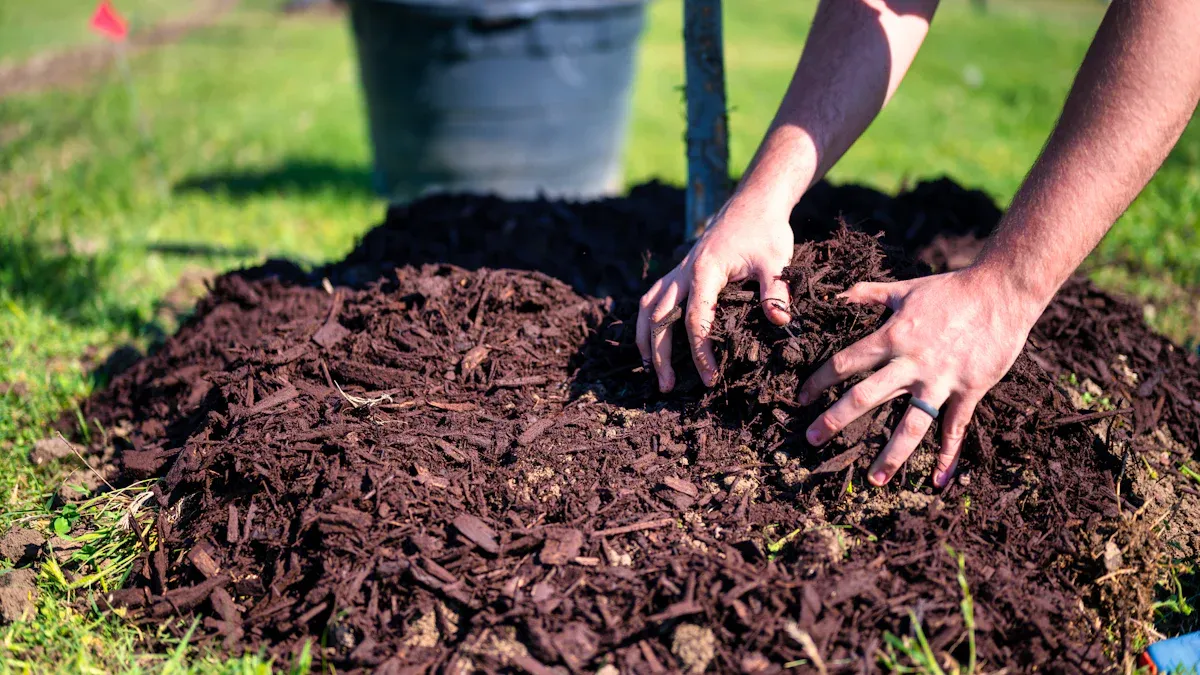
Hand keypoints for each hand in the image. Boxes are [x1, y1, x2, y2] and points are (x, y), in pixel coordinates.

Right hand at [637, 197, 794, 391]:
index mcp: (705, 271)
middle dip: (660, 355)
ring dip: (645, 340)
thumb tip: (779, 322)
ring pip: (648, 308)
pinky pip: (653, 298)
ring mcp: (678, 271)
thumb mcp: (776, 260)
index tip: (709, 378)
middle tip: (667, 387)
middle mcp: (684, 272)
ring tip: (649, 371)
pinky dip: (646, 322)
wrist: (753, 203)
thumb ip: (776, 291)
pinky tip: (650, 341)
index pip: (695, 319)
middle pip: (660, 318)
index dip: (700, 352)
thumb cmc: (766, 232)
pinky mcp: (679, 272)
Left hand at [797, 266, 1041, 487]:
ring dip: (891, 455)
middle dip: (835, 420)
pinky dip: (948, 455)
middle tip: (811, 440)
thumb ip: (868, 293)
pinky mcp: (969, 390)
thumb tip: (838, 294)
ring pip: (910, 425)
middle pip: (865, 397)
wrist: (1002, 291)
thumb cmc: (951, 289)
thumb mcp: (905, 288)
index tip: (802, 397)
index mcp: (892, 337)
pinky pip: (955, 428)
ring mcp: (941, 380)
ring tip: (874, 480)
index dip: (819, 381)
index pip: (845, 363)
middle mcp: (911, 363)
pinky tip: (938, 479)